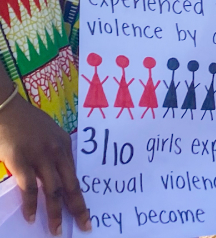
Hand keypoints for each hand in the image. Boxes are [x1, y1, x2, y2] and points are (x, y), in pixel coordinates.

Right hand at [0, 93, 90, 233]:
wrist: (8, 110)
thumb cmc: (27, 122)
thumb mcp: (49, 133)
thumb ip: (55, 151)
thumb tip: (59, 173)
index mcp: (65, 145)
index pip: (75, 176)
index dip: (80, 196)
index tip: (87, 213)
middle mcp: (56, 152)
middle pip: (70, 185)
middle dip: (78, 208)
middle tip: (84, 226)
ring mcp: (40, 158)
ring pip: (52, 191)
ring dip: (55, 213)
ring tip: (57, 231)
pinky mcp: (22, 162)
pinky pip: (29, 188)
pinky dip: (31, 204)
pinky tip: (31, 217)